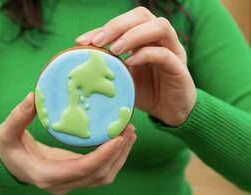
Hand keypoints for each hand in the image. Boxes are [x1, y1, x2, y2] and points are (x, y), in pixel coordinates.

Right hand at [0, 93, 135, 194]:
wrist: (12, 165)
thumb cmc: (9, 150)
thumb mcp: (7, 133)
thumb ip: (17, 117)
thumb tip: (33, 97)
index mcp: (46, 175)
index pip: (82, 169)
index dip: (103, 155)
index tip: (119, 138)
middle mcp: (62, 183)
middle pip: (99, 174)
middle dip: (118, 153)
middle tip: (129, 129)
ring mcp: (71, 182)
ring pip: (103, 176)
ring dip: (120, 156)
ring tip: (130, 133)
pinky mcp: (76, 176)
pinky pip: (100, 171)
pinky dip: (113, 158)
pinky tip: (120, 141)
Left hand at [76, 7, 196, 125]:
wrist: (169, 112)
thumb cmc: (146, 92)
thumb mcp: (124, 76)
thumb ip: (111, 65)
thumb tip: (84, 59)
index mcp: (145, 38)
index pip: (125, 22)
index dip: (103, 28)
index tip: (82, 41)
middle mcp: (160, 39)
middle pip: (143, 15)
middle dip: (117, 25)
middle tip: (98, 41)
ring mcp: (173, 51)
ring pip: (159, 26)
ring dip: (133, 35)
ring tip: (114, 49)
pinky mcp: (180, 67)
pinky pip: (165, 54)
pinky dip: (145, 54)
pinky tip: (130, 63)